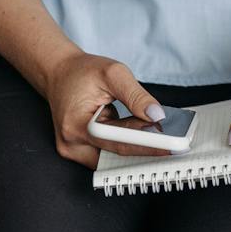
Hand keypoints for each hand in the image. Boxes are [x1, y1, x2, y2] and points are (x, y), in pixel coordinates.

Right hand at [42, 51, 171, 168]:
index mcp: (76, 124)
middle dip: (143, 148)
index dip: (146, 145)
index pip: (117, 143)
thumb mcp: (113, 73)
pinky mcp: (79, 151)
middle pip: (115, 156)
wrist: (60, 73)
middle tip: (170, 140)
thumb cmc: (82, 72)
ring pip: (112, 159)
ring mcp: (73, 151)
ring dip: (133, 148)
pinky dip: (124, 146)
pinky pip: (107, 155)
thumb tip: (156, 115)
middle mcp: (71, 144)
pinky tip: (140, 135)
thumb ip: (136, 95)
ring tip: (156, 134)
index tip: (170, 146)